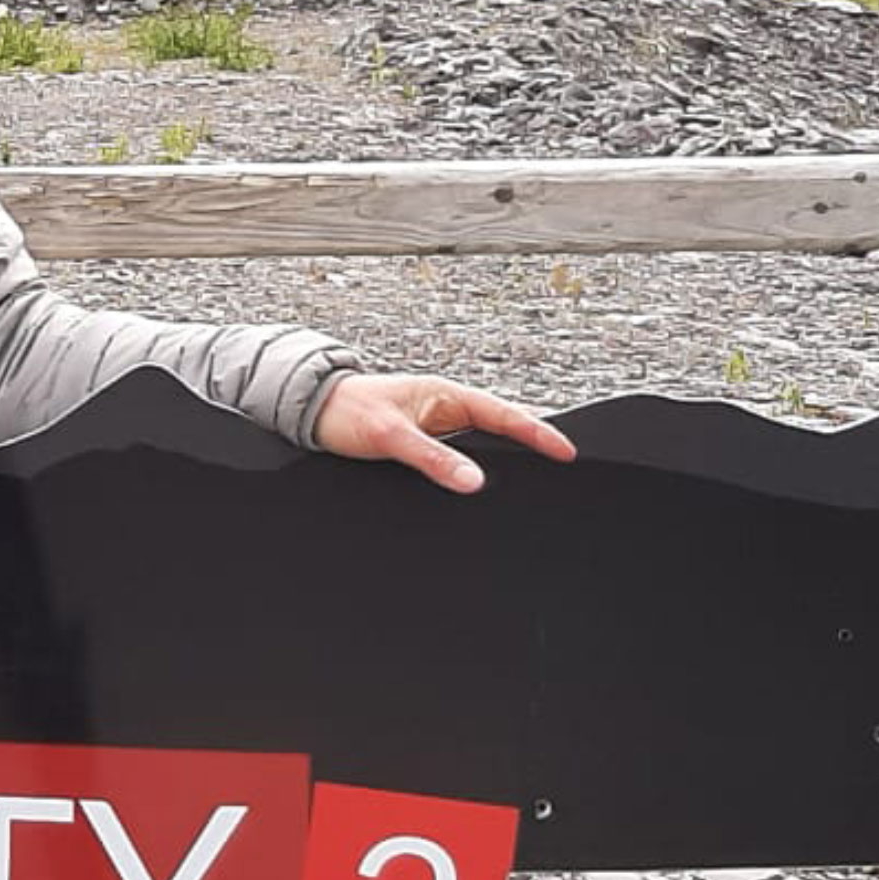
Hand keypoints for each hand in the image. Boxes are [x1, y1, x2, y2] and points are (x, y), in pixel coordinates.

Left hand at [310, 374, 576, 493]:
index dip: (539, 432)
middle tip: (566, 463)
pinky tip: (489, 484)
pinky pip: (463, 456)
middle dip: (533, 442)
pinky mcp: (426, 443)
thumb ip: (432, 459)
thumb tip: (473, 481)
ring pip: (484, 443)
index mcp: (445, 395)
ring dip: (508, 456)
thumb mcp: (390, 436)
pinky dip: (482, 467)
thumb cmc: (346, 411)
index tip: (566, 450)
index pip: (505, 414)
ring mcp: (438, 427)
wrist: (312, 413)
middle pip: (502, 427)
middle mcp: (446, 409)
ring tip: (540, 474)